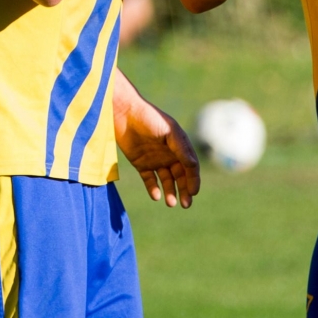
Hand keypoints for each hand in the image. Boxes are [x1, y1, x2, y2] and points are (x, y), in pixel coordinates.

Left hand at [114, 87, 200, 208]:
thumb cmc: (150, 118)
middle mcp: (170, 155)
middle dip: (184, 191)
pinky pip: (150, 180)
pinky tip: (156, 196)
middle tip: (185, 204)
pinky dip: (153, 189)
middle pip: (180, 177)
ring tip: (170, 203)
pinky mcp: (141, 164)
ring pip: (166, 181)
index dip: (193, 180)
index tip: (193, 193)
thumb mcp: (169, 132)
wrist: (124, 113)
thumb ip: (181, 148)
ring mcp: (156, 160)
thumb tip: (194, 166)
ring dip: (170, 192)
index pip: (190, 167)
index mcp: (180, 146)